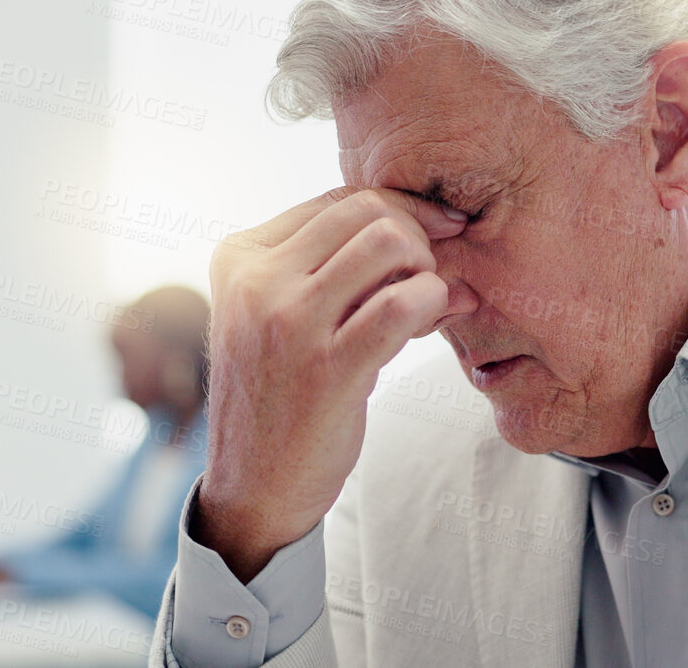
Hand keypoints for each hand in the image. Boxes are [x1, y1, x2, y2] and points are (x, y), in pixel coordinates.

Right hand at [194, 187, 465, 580]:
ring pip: (386, 243)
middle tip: (429, 274)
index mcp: (240, 256)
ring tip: (425, 302)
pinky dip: (431, 301)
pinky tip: (431, 320)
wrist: (253, 487)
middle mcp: (256, 281)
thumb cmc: (284, 393)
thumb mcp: (291, 316)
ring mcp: (286, 323)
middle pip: (366, 210)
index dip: (400, 211)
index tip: (435, 233)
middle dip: (416, 232)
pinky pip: (399, 305)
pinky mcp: (324, 369)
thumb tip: (447, 230)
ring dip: (424, 266)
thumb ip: (348, 270)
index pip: (339, 200)